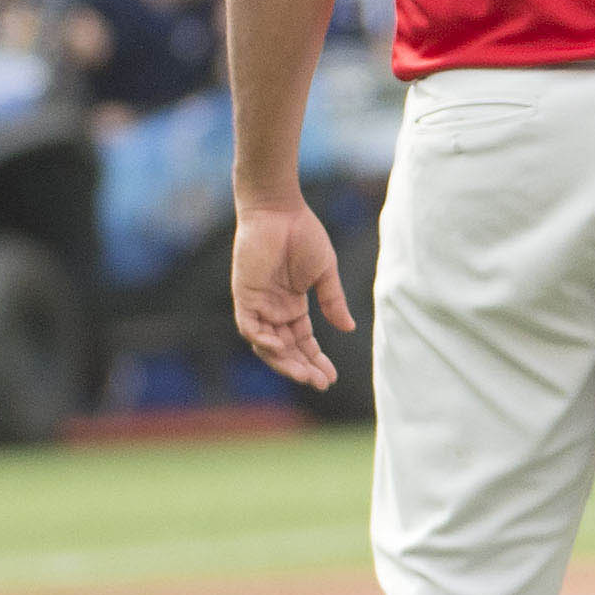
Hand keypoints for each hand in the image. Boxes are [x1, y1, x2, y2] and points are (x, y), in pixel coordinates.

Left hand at [230, 190, 355, 392]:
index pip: (303, 342)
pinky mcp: (244, 296)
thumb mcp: (325, 273)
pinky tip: (281, 349)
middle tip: (321, 383)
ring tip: (305, 375)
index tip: (331, 377)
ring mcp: (258, 305)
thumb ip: (333, 302)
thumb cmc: (303, 235)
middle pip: (286, 350)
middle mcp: (274, 310)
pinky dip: (262, 341)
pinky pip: (249, 328)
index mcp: (293, 306)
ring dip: (284, 362)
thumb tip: (349, 329)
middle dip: (302, 368)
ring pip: (267, 346)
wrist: (279, 211)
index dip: (317, 360)